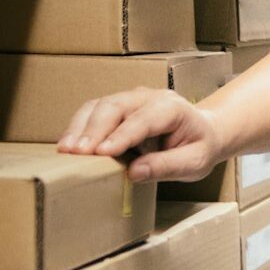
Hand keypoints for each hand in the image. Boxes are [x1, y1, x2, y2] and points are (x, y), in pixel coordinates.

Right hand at [56, 87, 227, 182]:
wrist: (203, 132)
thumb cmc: (199, 146)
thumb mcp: (195, 162)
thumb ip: (167, 166)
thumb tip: (135, 172)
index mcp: (172, 108)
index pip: (144, 119)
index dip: (121, 135)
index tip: (102, 152)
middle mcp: (149, 97)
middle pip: (116, 106)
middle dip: (94, 129)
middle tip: (76, 153)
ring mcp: (131, 100)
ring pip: (100, 105)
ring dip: (80, 127)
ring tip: (66, 150)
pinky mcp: (117, 108)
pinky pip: (94, 112)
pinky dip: (79, 127)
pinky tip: (68, 145)